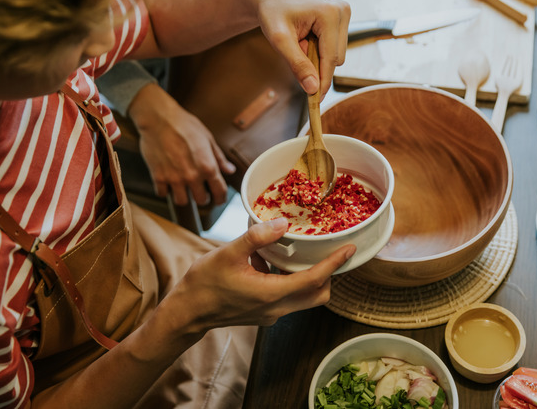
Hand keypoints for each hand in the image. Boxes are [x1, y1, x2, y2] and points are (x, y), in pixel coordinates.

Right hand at [128, 82, 234, 205]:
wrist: (159, 119)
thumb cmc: (184, 125)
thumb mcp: (208, 139)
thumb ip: (219, 158)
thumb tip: (229, 170)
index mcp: (208, 167)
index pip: (219, 192)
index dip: (221, 199)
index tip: (219, 200)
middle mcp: (192, 176)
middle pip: (201, 200)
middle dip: (202, 197)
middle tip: (200, 192)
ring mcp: (174, 178)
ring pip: (182, 202)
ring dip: (184, 197)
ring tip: (184, 189)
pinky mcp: (158, 176)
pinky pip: (163, 193)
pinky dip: (166, 190)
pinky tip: (168, 182)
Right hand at [170, 217, 355, 329]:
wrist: (187, 312)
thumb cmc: (204, 284)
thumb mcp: (227, 253)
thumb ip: (256, 237)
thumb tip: (281, 223)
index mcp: (271, 294)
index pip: (314, 280)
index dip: (334, 264)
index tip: (349, 250)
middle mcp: (277, 308)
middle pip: (318, 294)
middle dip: (329, 274)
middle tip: (331, 251)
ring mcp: (271, 314)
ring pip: (304, 298)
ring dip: (308, 277)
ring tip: (297, 252)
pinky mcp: (264, 313)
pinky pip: (288, 298)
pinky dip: (289, 281)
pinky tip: (269, 263)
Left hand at [252, 0, 350, 97]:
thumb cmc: (272, 13)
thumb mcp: (279, 40)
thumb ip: (297, 65)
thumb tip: (313, 89)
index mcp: (329, 13)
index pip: (331, 58)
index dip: (322, 80)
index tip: (315, 100)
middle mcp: (342, 11)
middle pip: (337, 58)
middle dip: (316, 64)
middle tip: (295, 52)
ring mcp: (344, 14)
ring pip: (337, 55)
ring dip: (317, 57)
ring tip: (300, 42)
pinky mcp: (341, 19)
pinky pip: (334, 47)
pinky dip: (319, 50)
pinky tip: (307, 39)